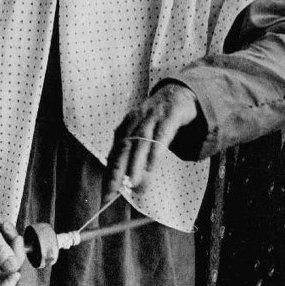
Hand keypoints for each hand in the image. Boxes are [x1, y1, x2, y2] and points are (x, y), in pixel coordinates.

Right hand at [0, 180, 24, 285]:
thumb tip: (11, 267)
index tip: (15, 274)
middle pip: (2, 272)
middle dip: (13, 257)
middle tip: (16, 241)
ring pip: (10, 257)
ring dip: (13, 243)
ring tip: (5, 226)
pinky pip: (11, 244)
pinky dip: (12, 234)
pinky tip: (3, 223)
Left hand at [103, 83, 197, 201]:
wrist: (178, 92)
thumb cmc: (159, 119)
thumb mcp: (144, 133)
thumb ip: (137, 155)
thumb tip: (132, 184)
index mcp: (127, 126)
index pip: (115, 152)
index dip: (110, 173)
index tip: (106, 193)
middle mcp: (136, 120)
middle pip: (124, 147)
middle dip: (117, 170)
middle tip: (114, 191)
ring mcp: (153, 115)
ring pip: (141, 141)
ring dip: (135, 163)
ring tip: (133, 184)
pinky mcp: (170, 113)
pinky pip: (163, 132)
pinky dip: (156, 149)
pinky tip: (153, 165)